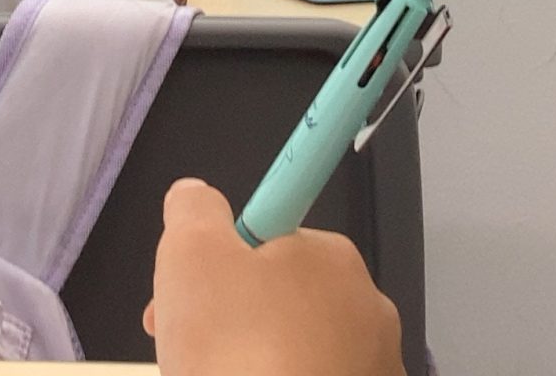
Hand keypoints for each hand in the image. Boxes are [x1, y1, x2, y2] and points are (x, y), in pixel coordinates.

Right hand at [146, 180, 401, 375]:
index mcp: (332, 257)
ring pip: (295, 353)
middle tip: (183, 348)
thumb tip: (197, 197)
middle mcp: (367, 310)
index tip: (183, 300)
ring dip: (250, 360)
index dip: (217, 265)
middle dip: (226, 318)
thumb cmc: (238, 348)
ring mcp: (373, 371)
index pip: (266, 242)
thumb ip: (192, 209)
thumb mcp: (190, 253)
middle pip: (279, 299)